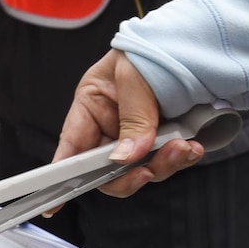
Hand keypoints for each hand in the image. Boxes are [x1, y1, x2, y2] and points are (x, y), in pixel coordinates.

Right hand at [53, 50, 204, 196]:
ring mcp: (137, 136)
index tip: (54, 204)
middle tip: (150, 171)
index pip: (71, 147)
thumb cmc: (153, 49)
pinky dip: (180, 159)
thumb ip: (133, 118)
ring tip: (184, 148)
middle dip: (130, 174)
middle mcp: (110, 125)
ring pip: (140, 170)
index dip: (62, 177)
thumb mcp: (137, 76)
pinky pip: (166, 163)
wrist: (194, 43)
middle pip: (107, 170)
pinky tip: (192, 146)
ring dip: (163, 166)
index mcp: (91, 104)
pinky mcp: (163, 141)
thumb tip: (124, 158)